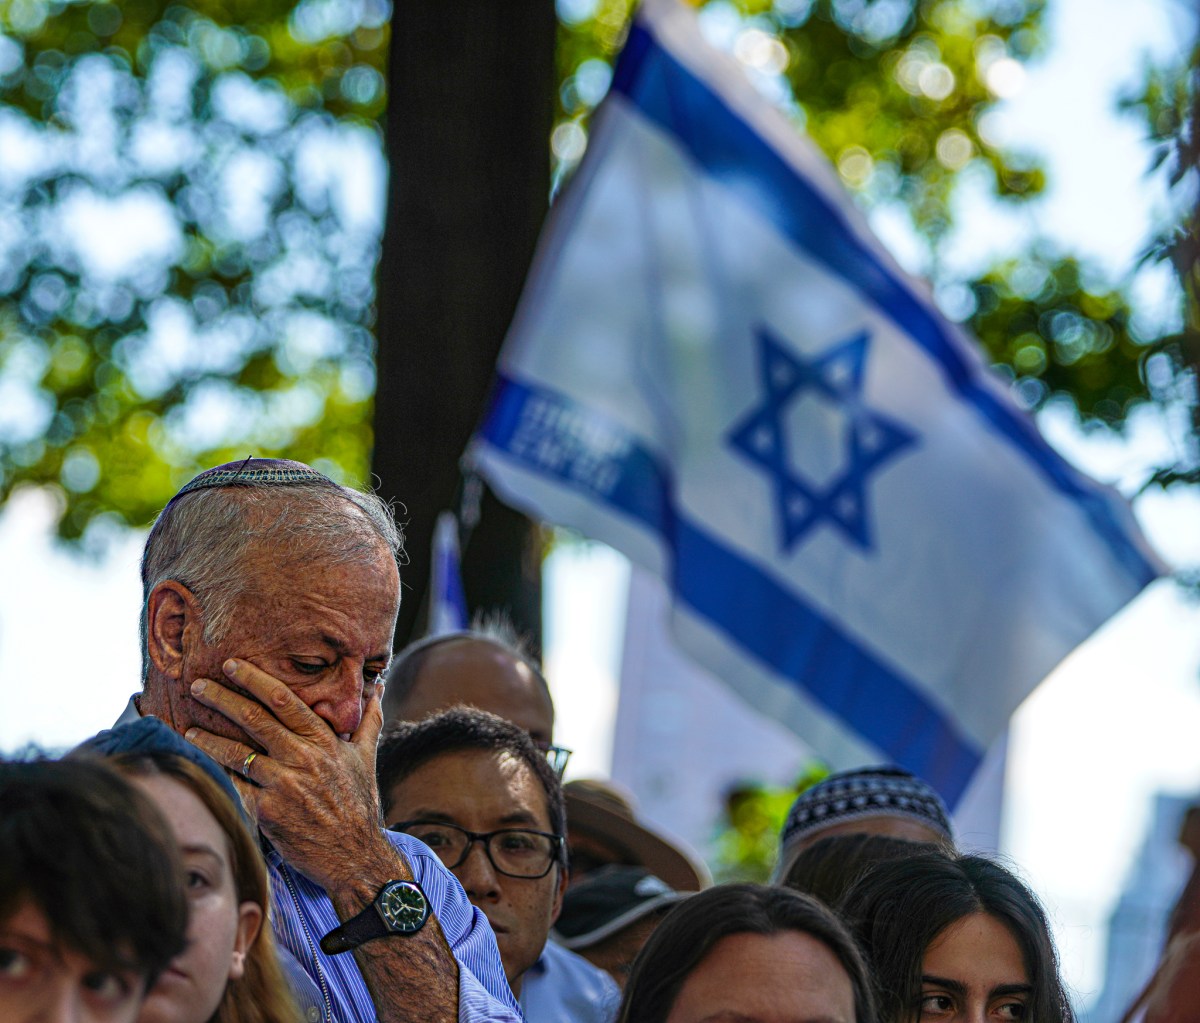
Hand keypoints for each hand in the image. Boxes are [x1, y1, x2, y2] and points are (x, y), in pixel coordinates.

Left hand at [185, 658, 396, 890]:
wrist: (355, 855)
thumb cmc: (360, 803)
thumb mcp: (366, 757)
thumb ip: (369, 719)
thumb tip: (379, 687)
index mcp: (324, 741)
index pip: (284, 700)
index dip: (255, 680)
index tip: (232, 666)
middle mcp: (302, 758)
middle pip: (254, 720)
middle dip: (222, 699)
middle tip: (197, 685)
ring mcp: (283, 786)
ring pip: (237, 754)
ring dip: (208, 738)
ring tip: (188, 727)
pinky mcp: (268, 813)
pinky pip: (237, 787)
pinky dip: (219, 775)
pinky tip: (202, 766)